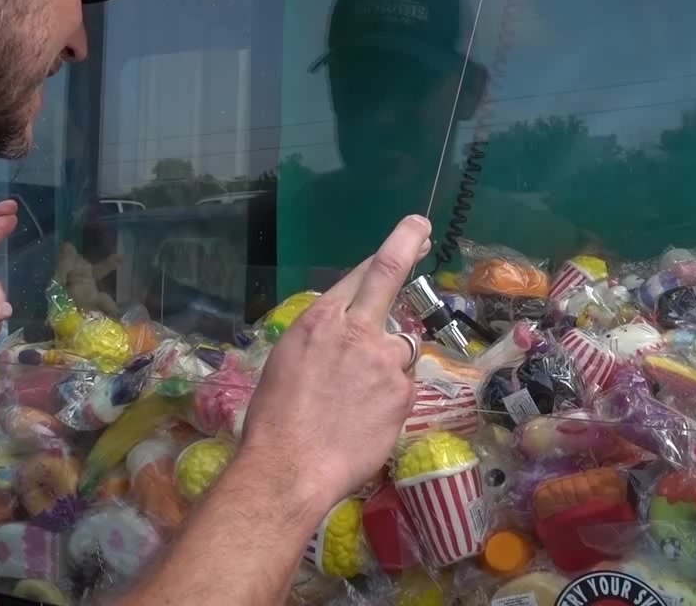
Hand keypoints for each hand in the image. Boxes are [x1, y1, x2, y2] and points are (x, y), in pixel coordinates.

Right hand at [239, 215, 431, 511]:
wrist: (290, 467)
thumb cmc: (273, 420)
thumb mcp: (287, 362)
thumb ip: (321, 340)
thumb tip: (340, 336)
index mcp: (320, 320)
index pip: (360, 274)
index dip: (390, 250)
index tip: (412, 235)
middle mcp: (357, 331)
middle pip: (389, 275)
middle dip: (408, 245)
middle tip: (422, 229)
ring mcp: (385, 361)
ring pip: (399, 348)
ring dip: (387, 363)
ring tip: (359, 399)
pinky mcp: (403, 393)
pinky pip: (402, 387)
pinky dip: (389, 399)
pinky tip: (366, 421)